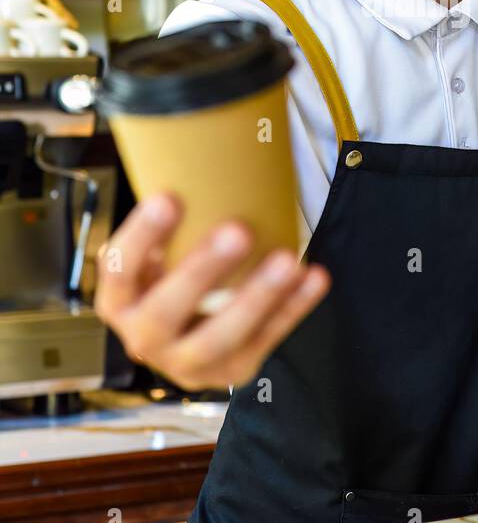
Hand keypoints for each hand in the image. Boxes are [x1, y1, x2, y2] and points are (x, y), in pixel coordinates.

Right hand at [94, 192, 330, 390]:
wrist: (189, 336)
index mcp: (119, 301)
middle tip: (238, 230)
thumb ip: (172, 224)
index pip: (119, 270)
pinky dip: (292, 307)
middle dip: (202, 270)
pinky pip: (267, 340)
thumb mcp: (158, 254)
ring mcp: (188, 363)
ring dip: (257, 297)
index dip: (142, 235)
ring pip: (219, 338)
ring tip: (287, 260)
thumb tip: (202, 152)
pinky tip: (313, 277)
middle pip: (165, 311)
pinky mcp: (232, 371)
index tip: (169, 197)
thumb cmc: (173, 277)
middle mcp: (144, 338)